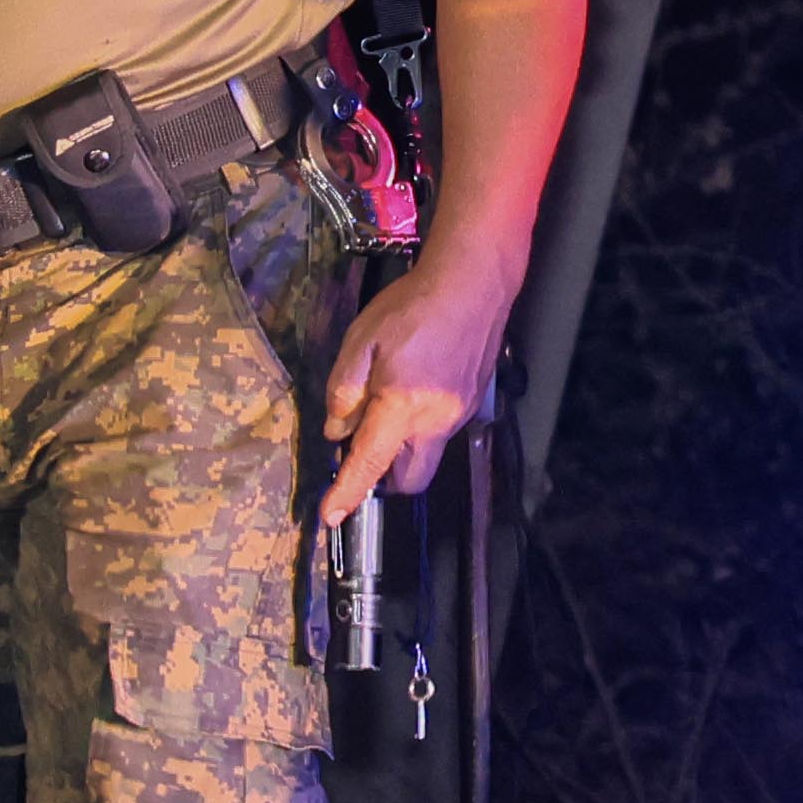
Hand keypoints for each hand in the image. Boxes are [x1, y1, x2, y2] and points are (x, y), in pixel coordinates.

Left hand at [317, 252, 520, 531]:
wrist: (472, 285)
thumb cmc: (411, 307)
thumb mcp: (360, 340)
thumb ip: (343, 390)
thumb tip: (336, 431)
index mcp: (401, 406)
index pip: (369, 464)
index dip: (347, 494)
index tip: (331, 518)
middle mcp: (434, 422)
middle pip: (408, 479)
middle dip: (383, 478)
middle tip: (363, 447)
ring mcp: (457, 417)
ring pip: (425, 457)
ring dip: (401, 450)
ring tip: (388, 404)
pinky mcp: (469, 406)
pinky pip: (439, 434)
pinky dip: (419, 429)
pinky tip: (414, 388)